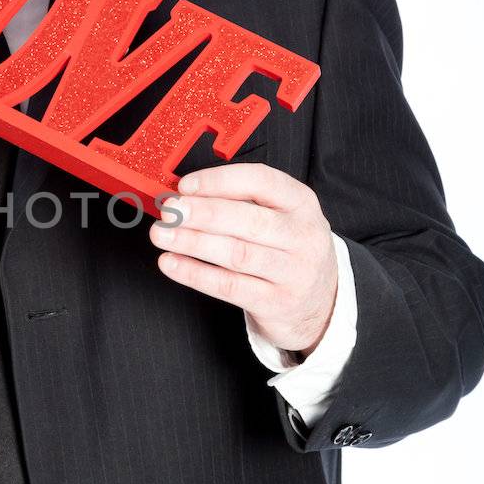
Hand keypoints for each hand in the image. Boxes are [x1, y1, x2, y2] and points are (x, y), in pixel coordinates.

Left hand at [148, 162, 338, 356]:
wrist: (321, 303)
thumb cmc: (289, 250)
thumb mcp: (283, 216)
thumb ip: (242, 202)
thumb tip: (187, 195)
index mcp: (301, 203)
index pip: (262, 181)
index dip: (220, 181)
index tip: (186, 185)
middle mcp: (302, 235)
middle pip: (248, 220)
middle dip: (202, 213)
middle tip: (170, 210)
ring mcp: (293, 271)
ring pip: (236, 254)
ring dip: (192, 242)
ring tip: (162, 235)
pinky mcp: (276, 302)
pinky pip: (229, 286)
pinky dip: (195, 274)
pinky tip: (171, 263)